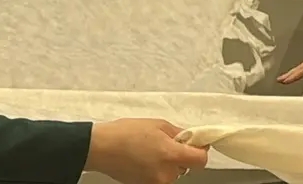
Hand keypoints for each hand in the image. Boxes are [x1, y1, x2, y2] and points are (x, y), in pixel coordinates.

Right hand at [86, 118, 207, 183]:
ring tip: (152, 150)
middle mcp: (166, 174)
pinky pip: (159, 177)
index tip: (196, 143)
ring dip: (168, 163)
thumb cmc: (127, 132)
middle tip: (167, 142)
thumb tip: (191, 138)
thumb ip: (179, 134)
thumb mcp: (158, 125)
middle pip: (186, 167)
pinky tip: (145, 158)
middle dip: (180, 155)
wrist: (101, 148)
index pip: (201, 160)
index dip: (201, 150)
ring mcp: (155, 183)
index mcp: (171, 155)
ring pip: (172, 173)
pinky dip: (157, 169)